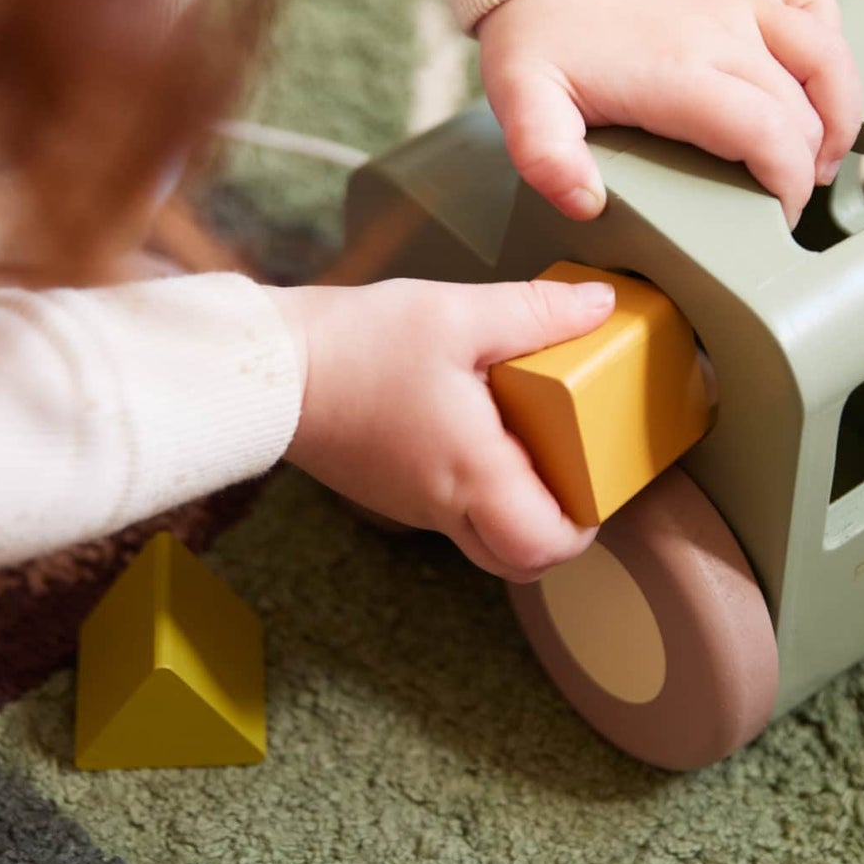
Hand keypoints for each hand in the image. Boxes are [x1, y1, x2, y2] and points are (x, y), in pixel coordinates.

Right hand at [274, 275, 614, 578]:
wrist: (264, 368)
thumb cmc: (356, 345)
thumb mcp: (456, 314)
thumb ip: (536, 313)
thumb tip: (600, 305)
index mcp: (472, 474)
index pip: (545, 546)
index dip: (584, 528)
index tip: (599, 482)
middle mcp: (442, 505)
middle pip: (517, 558)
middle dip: (556, 528)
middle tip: (574, 471)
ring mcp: (410, 504)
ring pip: (482, 535)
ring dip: (516, 506)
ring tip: (531, 439)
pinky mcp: (387, 488)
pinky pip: (448, 509)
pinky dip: (477, 487)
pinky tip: (479, 425)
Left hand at [477, 0, 862, 227]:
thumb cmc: (540, 46)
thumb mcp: (521, 104)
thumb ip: (546, 158)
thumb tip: (586, 203)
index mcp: (677, 69)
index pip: (767, 132)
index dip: (786, 186)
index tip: (776, 219)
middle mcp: (721, 29)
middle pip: (803, 109)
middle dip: (807, 168)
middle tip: (782, 205)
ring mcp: (739, 2)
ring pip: (828, 55)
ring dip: (840, 112)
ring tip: (820, 158)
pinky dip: (830, 42)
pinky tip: (814, 84)